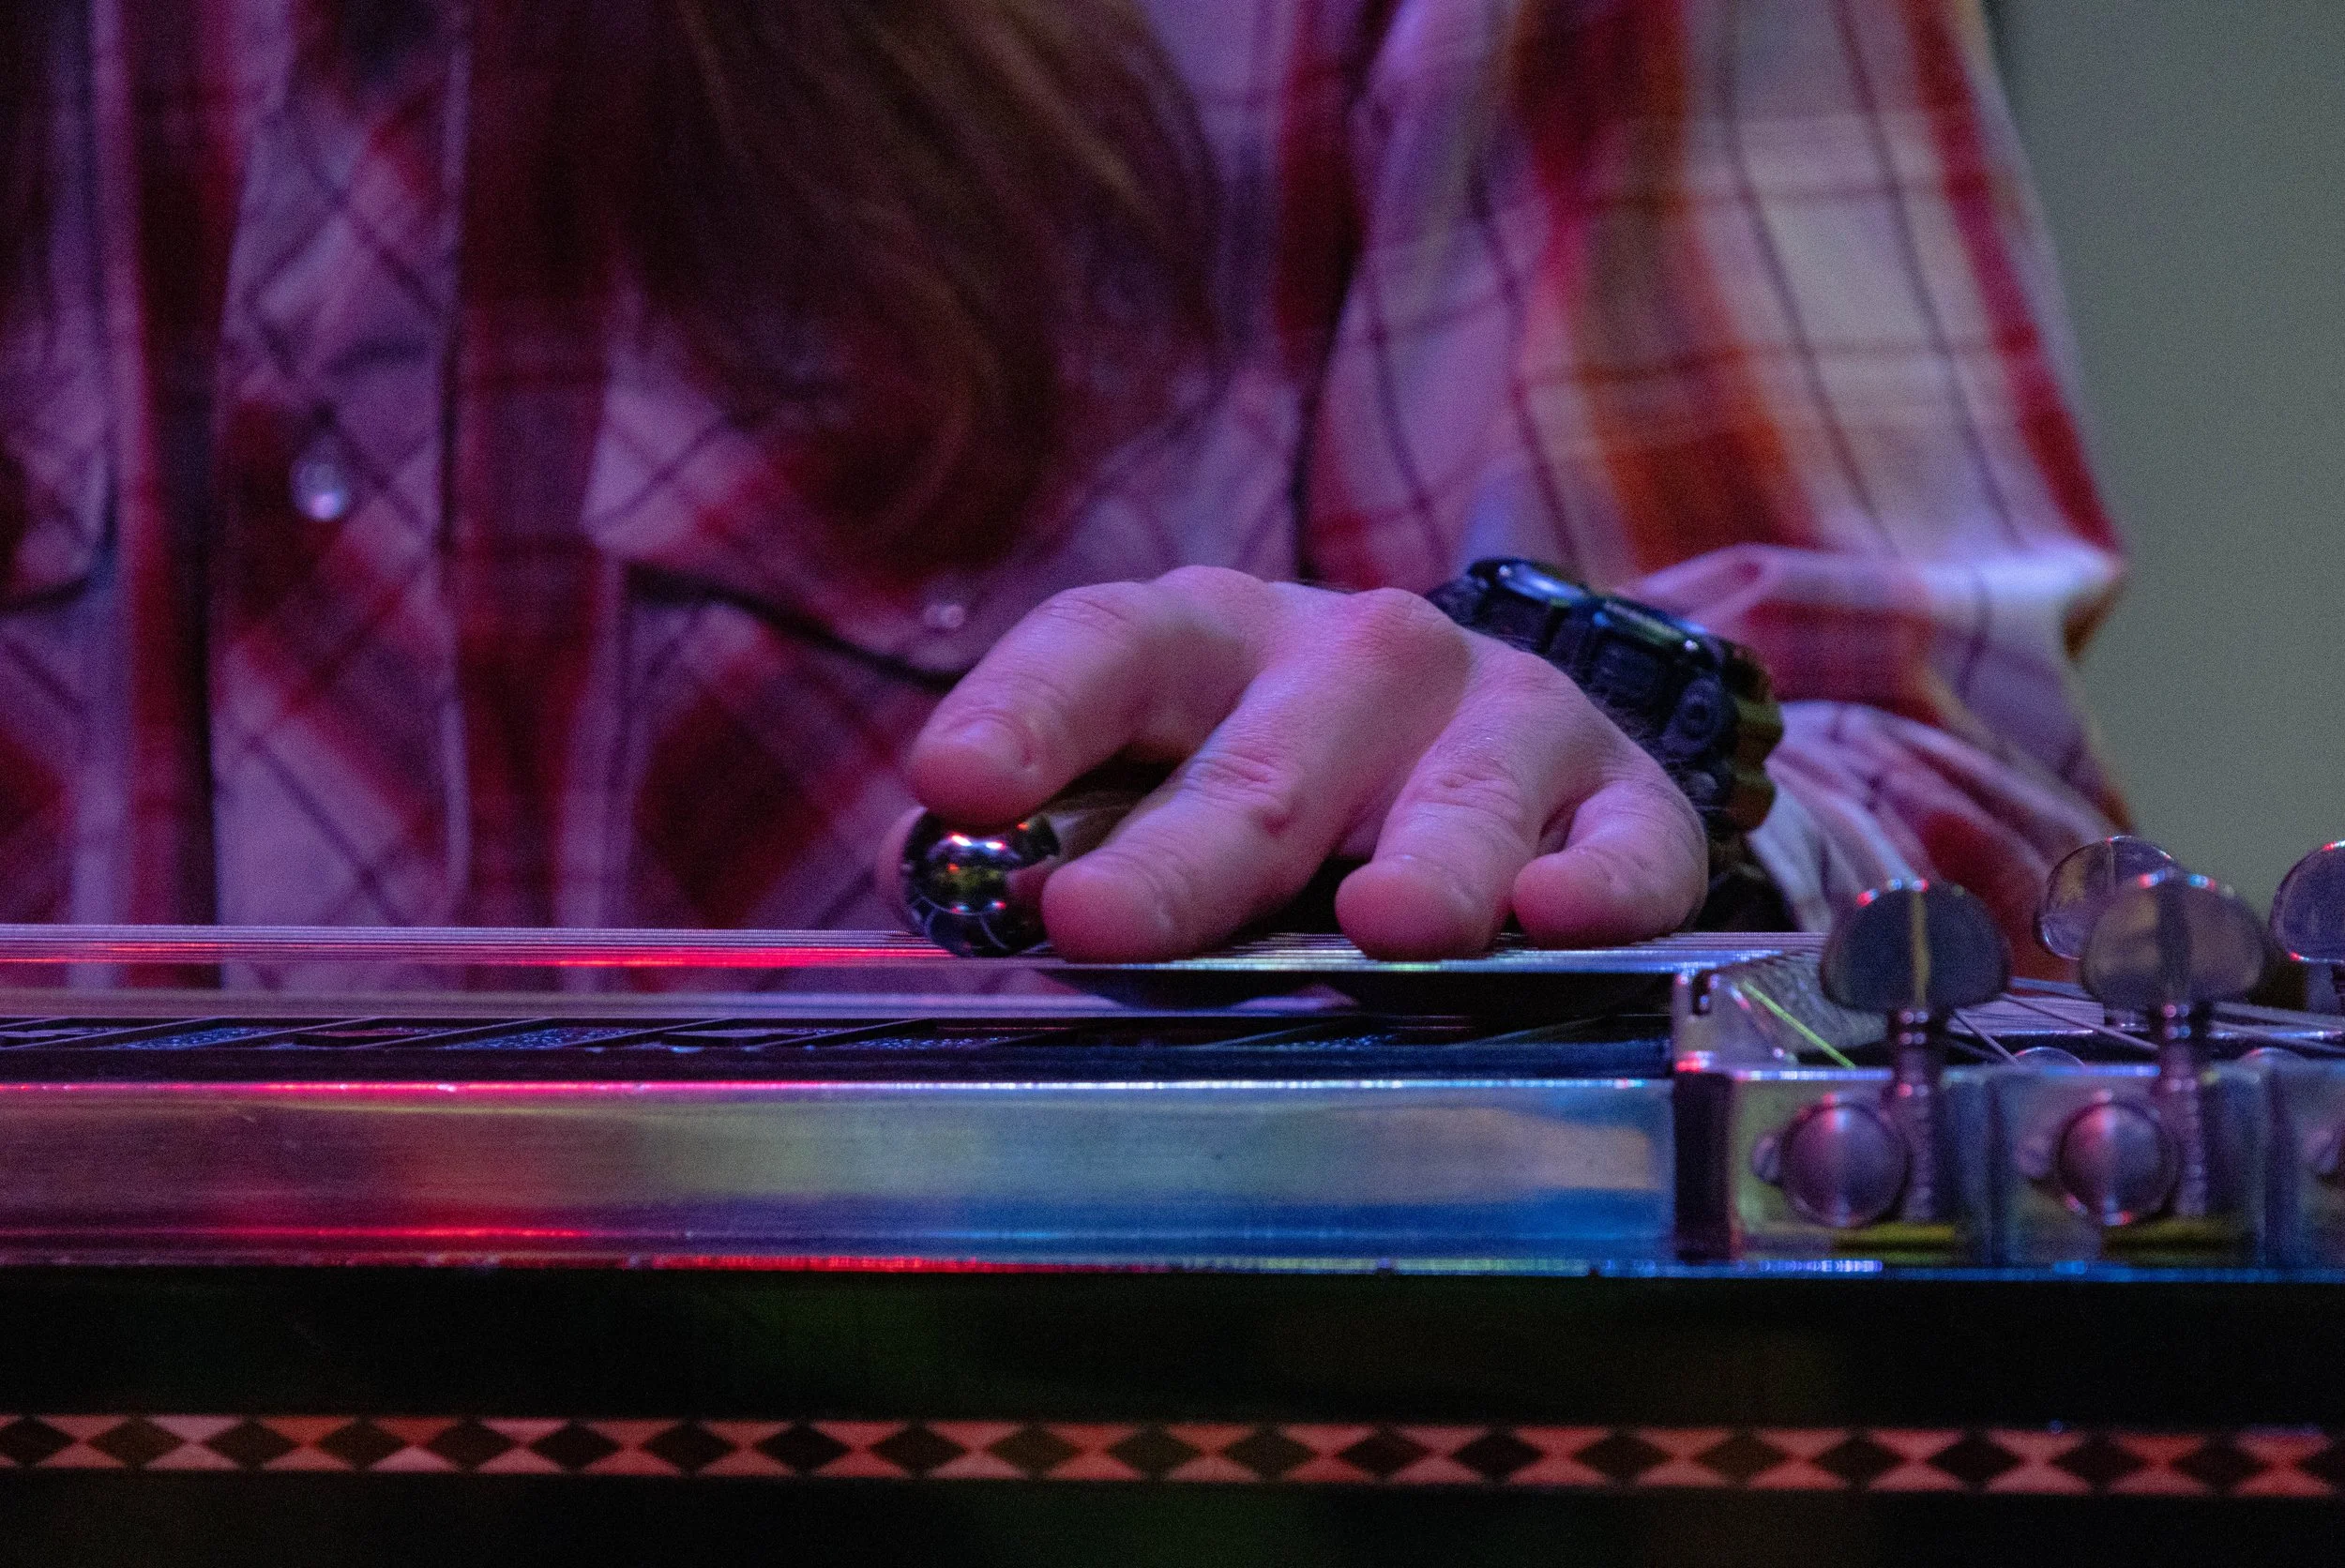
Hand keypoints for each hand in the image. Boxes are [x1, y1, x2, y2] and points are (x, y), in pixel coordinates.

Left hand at [880, 567, 1707, 960]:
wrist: (1490, 736)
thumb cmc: (1277, 774)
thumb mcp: (1156, 775)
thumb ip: (1057, 830)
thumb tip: (938, 882)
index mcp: (1207, 641)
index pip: (1105, 650)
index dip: (1026, 715)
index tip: (956, 784)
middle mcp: (1356, 655)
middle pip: (1261, 761)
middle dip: (1185, 852)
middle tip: (1106, 920)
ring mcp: (1497, 715)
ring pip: (1457, 788)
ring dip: (1424, 856)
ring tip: (1388, 922)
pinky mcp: (1616, 794)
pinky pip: (1622, 842)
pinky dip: (1597, 883)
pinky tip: (1556, 918)